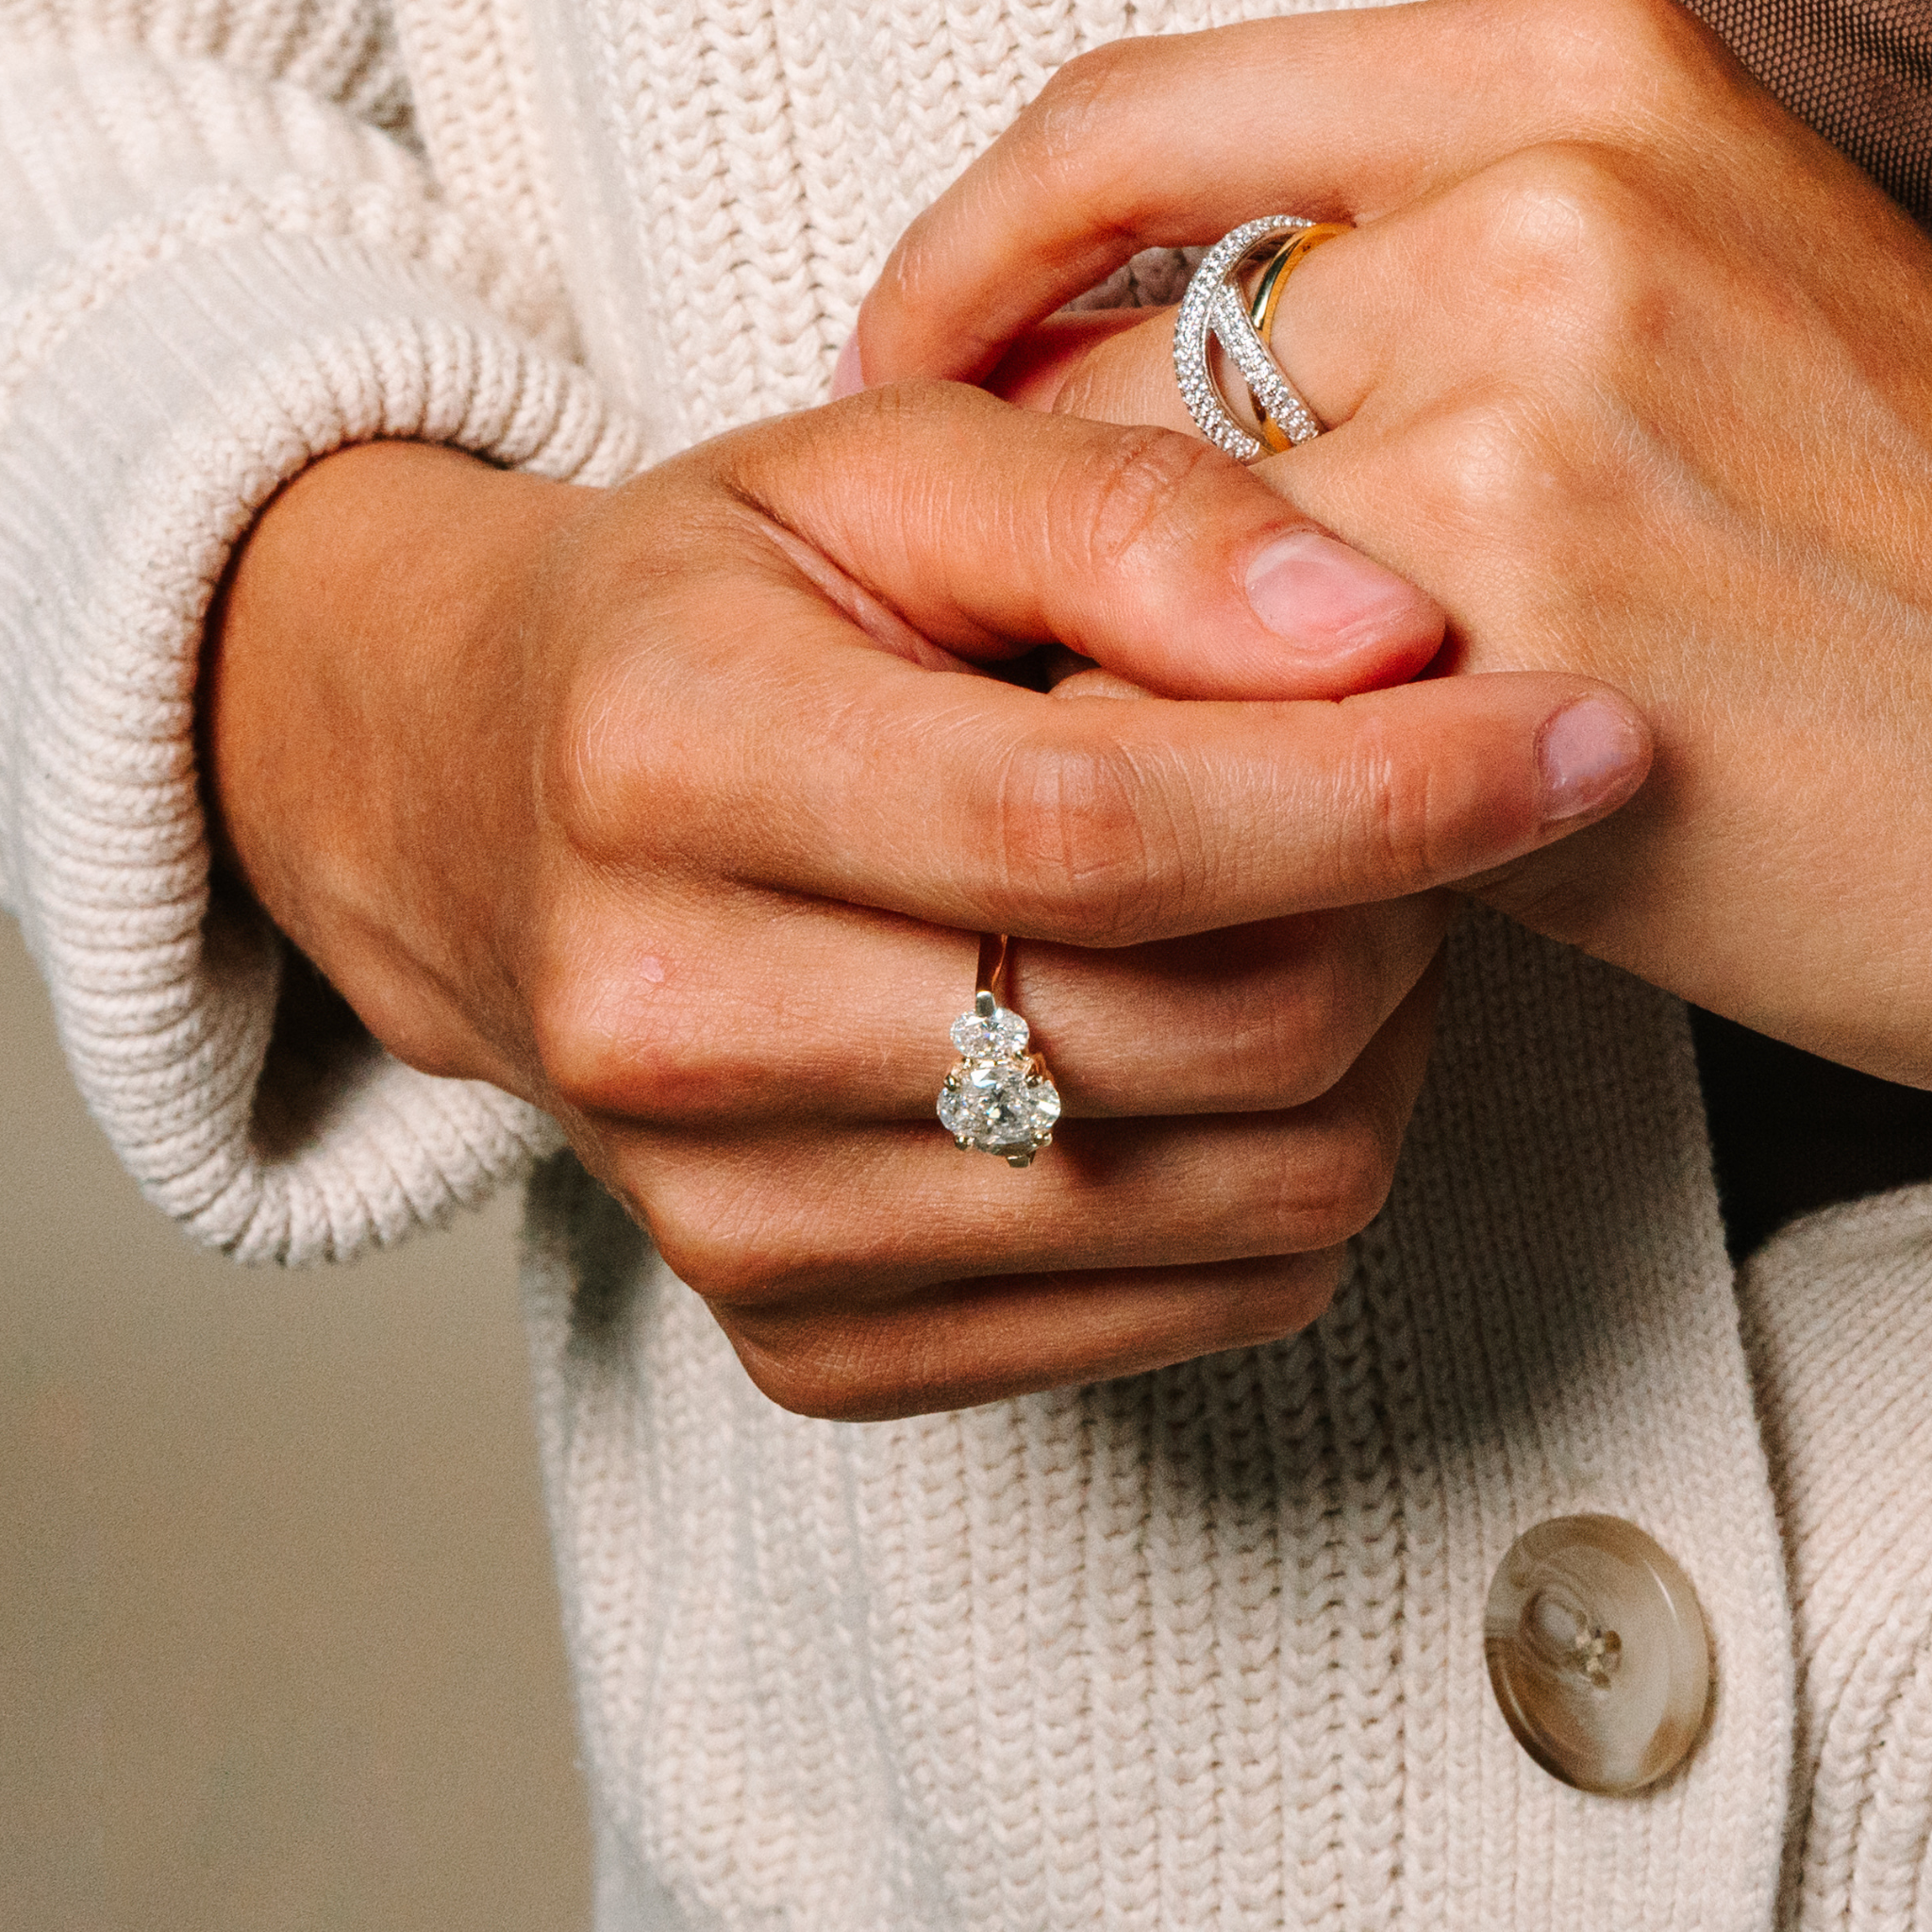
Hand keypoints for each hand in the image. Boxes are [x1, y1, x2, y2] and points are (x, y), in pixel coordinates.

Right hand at [205, 386, 1646, 1417]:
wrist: (487, 815)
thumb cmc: (697, 619)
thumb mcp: (878, 473)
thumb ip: (1126, 518)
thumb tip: (1382, 636)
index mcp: (671, 766)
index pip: (1097, 830)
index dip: (1382, 796)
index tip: (1574, 739)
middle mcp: (673, 1031)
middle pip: (1189, 1039)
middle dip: (1394, 916)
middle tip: (1420, 804)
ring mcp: (731, 1225)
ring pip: (1227, 1204)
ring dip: (1361, 1054)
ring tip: (1318, 913)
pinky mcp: (805, 1343)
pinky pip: (1181, 1315)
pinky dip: (1276, 1183)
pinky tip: (1221, 1049)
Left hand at [852, 0, 1931, 1085]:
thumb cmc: (1885, 554)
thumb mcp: (1689, 301)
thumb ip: (1427, 293)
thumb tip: (1149, 372)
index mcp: (1586, 73)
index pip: (1134, 130)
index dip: (976, 261)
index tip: (904, 360)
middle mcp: (1553, 208)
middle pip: (1106, 374)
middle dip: (1039, 533)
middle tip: (1022, 631)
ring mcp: (1526, 430)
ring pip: (1125, 562)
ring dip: (1109, 672)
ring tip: (1165, 754)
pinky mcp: (1501, 662)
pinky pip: (1191, 709)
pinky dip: (1171, 776)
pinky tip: (1240, 827)